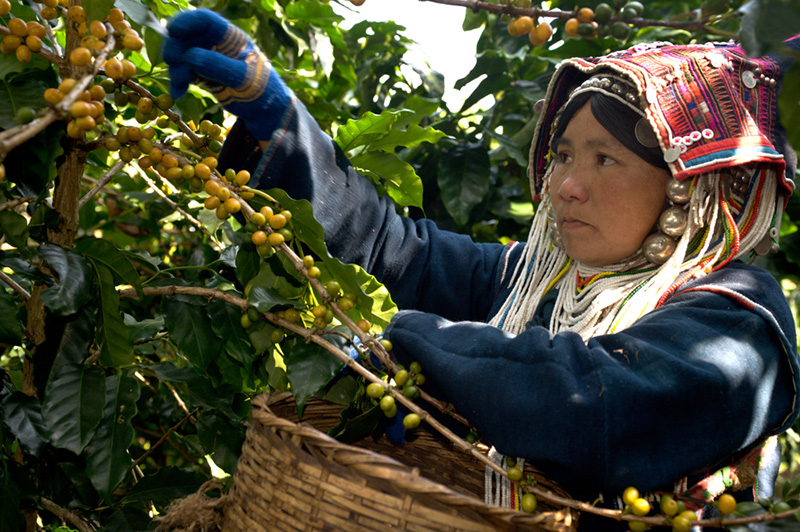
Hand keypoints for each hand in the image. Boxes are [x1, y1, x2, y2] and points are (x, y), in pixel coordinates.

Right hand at [163, 9, 290, 139]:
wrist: (265, 112)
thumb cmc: (262, 90)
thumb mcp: (244, 78)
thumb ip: (218, 66)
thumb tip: (190, 56)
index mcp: (230, 37)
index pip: (205, 20)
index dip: (187, 21)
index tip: (173, 31)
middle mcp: (216, 44)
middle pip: (186, 36)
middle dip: (175, 47)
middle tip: (172, 63)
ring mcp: (207, 59)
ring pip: (181, 55)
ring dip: (175, 67)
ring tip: (179, 85)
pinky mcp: (202, 75)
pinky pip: (183, 73)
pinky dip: (178, 81)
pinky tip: (177, 92)